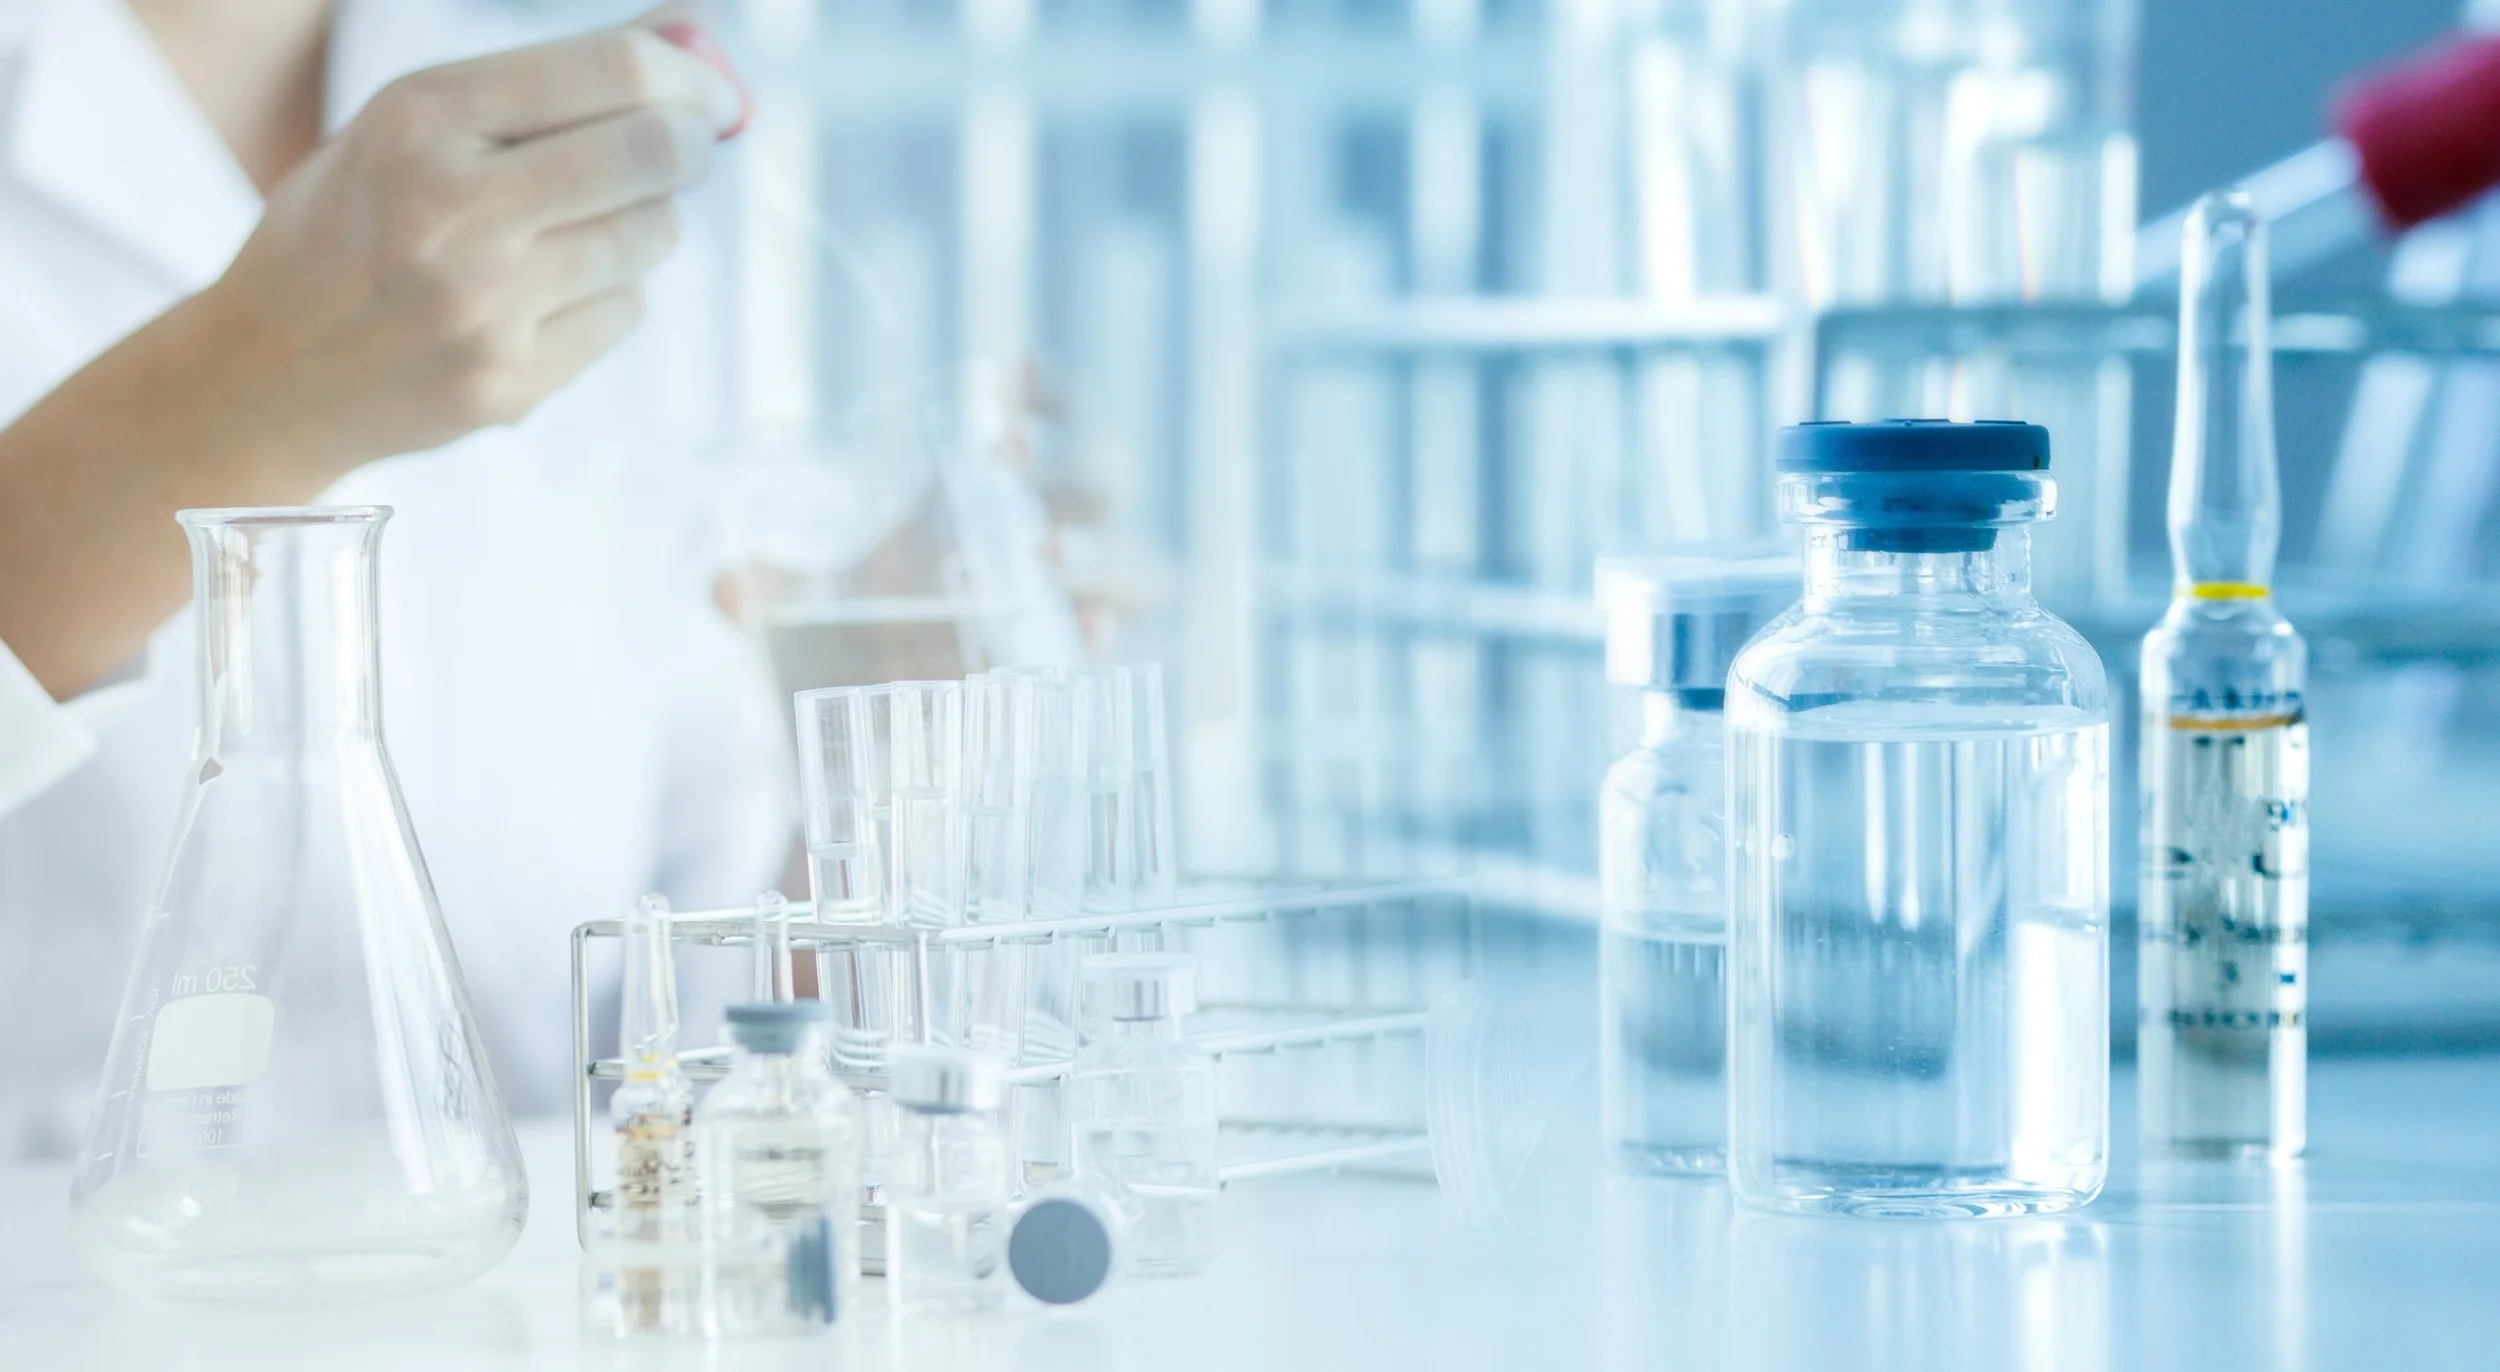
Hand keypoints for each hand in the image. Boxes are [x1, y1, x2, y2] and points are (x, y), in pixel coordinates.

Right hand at [191, 19, 743, 481]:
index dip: (689, 76)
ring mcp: (482, 305)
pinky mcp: (509, 382)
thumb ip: (549, 79)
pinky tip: (541, 298)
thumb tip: (690, 36)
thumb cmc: (358, 223)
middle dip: (690, 144)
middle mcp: (450, 209)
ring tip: (578, 227)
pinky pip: (624, 312)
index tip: (714, 93)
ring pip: (651, 237)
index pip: (611, 72)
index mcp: (420, 119)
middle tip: (687, 148)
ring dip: (644, 223)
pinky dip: (607, 295)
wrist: (269, 371)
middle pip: (653, 152)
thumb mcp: (417, 123)